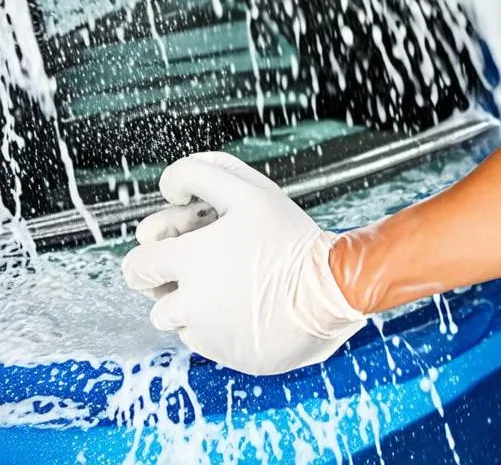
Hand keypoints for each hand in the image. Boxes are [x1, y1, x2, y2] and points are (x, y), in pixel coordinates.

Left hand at [122, 151, 365, 375]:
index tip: (182, 233)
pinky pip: (204, 339)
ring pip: (174, 318)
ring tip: (230, 281)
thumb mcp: (253, 191)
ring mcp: (207, 334)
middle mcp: (190, 303)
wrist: (333, 292)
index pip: (137, 261)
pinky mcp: (226, 356)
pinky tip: (246, 303)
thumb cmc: (293, 239)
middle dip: (165, 272)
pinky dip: (216, 323)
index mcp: (191, 261)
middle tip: (199, 259)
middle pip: (149, 292)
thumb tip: (170, 184)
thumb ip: (205, 174)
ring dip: (190, 299)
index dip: (157, 243)